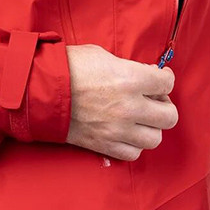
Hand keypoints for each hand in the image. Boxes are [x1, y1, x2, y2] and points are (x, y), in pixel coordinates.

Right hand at [65, 44, 178, 161]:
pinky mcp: (104, 144)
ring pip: (154, 138)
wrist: (40, 89)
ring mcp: (118, 129)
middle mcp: (130, 107)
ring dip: (150, 127)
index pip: (167, 83)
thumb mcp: (103, 56)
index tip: (159, 78)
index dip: (165, 78)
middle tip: (152, 100)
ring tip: (140, 119)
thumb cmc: (68, 67)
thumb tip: (143, 76)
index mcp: (131, 79)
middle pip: (169, 116)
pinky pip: (132, 153)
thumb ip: (128, 68)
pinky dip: (132, 144)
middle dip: (163, 106)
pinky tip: (126, 133)